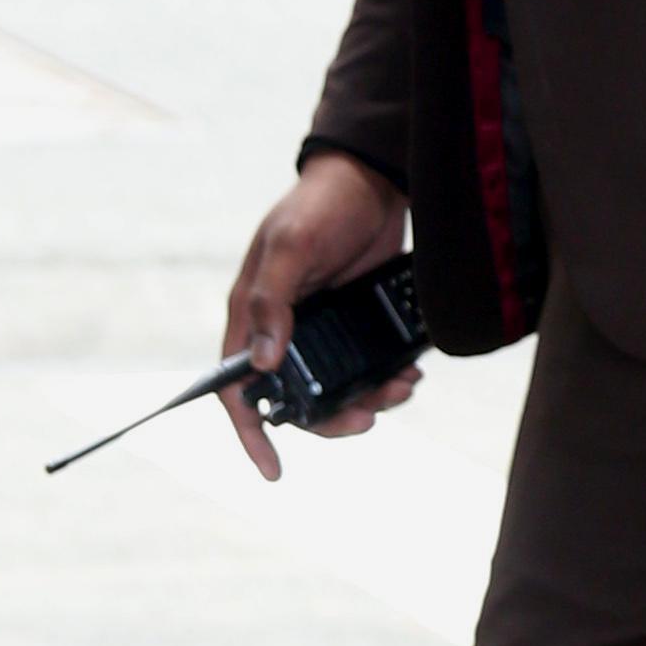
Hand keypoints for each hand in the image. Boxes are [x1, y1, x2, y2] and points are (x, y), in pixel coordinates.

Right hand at [221, 150, 415, 481]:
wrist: (374, 178)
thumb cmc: (319, 205)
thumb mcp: (291, 247)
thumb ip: (272, 302)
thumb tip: (261, 362)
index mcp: (251, 318)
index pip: (236, 387)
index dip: (250, 432)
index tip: (272, 468)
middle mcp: (283, 332)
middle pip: (295, 400)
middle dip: (330, 418)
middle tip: (368, 417)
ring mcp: (322, 330)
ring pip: (337, 390)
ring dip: (368, 399)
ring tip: (401, 388)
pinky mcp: (357, 324)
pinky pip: (367, 368)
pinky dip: (387, 379)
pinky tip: (409, 372)